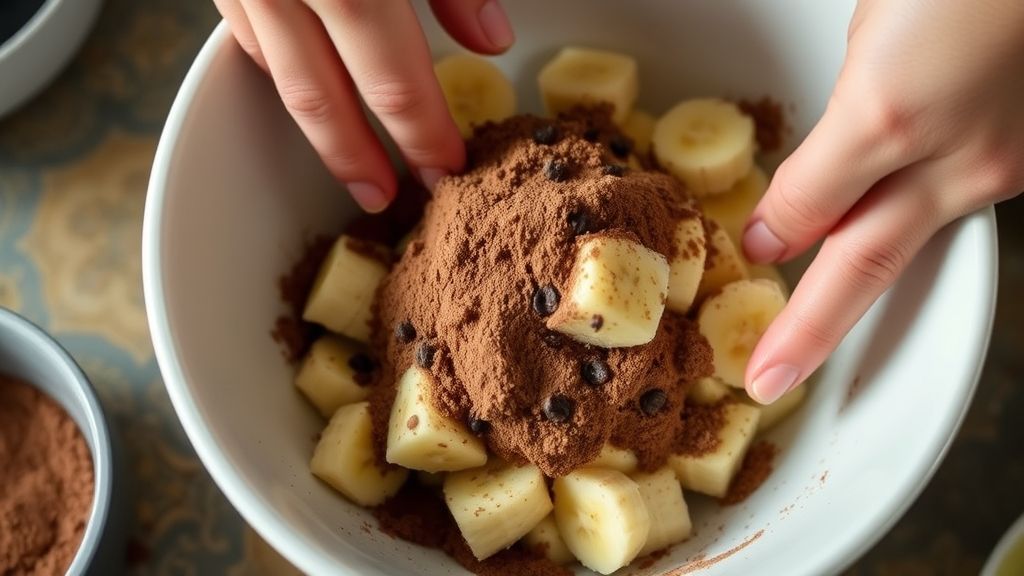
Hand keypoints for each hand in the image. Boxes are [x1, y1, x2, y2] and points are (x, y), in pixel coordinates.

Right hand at [213, 0, 514, 211]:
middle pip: (322, 93)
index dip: (421, 132)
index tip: (448, 169)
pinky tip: (310, 94)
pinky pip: (247, 34)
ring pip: (280, 73)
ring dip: (318, 130)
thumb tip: (492, 41)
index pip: (391, 76)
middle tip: (389, 199)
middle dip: (359, 154)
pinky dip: (280, 69)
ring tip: (351, 170)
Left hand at [742, 0, 1023, 402]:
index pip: (807, 203)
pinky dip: (907, 219)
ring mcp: (997, 166)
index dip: (771, 234)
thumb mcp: (877, 24)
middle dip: (811, 330)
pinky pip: (949, 207)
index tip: (750, 254)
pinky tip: (885, 218)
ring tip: (809, 328)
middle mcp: (953, 157)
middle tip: (768, 379)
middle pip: (862, 262)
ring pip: (905, 240)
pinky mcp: (1021, 164)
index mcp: (891, 116)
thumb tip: (811, 183)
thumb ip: (842, 111)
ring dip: (855, 285)